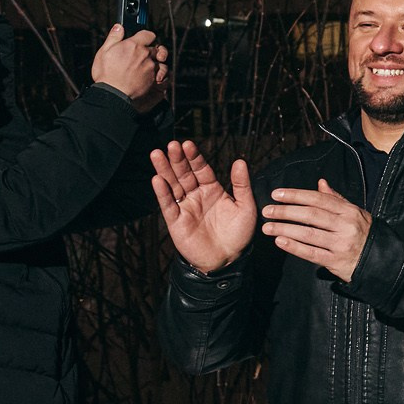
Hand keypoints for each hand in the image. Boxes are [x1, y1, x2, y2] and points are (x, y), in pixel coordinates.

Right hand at [90, 23, 167, 110]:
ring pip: (157, 61)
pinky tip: (145, 76)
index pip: (148, 34)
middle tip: (139, 55)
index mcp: (133, 45)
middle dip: (148, 50)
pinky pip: (159, 73)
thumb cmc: (106, 74)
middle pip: (154, 48)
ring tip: (143, 66)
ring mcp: (150, 67)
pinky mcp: (153, 78)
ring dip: (152, 62)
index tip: (142, 39)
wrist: (113, 94)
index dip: (145, 36)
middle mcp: (145, 54)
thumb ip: (114, 37)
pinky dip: (154, 73)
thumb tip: (119, 27)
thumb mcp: (104, 52)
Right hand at [151, 141, 257, 271]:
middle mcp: (196, 195)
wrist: (228, 259)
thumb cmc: (238, 234)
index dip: (194, 157)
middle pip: (184, 173)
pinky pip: (168, 204)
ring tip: (157, 154)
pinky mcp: (176, 221)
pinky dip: (162, 192)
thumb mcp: (246, 207)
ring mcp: (185, 207)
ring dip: (164, 170)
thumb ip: (242, 184)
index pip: (201, 169)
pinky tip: (157, 179)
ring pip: (172, 185)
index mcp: (212, 189)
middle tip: (172, 145)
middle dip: (177, 159)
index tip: (188, 144)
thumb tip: (240, 161)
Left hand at [262, 180, 372, 281]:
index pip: (319, 199)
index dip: (296, 195)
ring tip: (268, 227)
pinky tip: (280, 241)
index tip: (277, 194)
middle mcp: (346, 226)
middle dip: (286, 211)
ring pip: (308, 234)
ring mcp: (341, 244)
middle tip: (267, 210)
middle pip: (311, 215)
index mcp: (349, 211)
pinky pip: (312, 253)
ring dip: (285, 229)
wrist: (380, 261)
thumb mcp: (355, 213)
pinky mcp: (336, 261)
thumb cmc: (364, 234)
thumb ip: (336, 199)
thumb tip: (320, 183)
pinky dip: (294, 247)